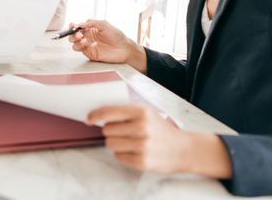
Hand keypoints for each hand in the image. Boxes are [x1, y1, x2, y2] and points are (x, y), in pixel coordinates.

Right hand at [68, 20, 146, 72]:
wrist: (124, 48)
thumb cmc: (116, 35)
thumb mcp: (104, 24)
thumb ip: (92, 23)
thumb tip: (80, 24)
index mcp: (89, 29)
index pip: (76, 28)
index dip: (72, 27)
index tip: (73, 26)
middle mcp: (87, 37)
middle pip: (73, 37)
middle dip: (73, 35)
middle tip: (79, 34)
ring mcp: (88, 46)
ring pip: (75, 45)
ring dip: (77, 42)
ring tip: (84, 40)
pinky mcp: (91, 54)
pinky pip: (83, 51)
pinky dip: (87, 47)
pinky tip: (94, 45)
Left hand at [87, 103, 232, 177]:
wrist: (183, 149)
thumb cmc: (161, 130)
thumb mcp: (147, 113)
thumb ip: (126, 111)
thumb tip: (100, 114)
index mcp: (141, 111)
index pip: (108, 111)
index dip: (94, 115)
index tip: (88, 119)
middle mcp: (141, 127)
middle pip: (107, 130)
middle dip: (111, 131)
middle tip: (124, 133)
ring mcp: (141, 145)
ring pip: (110, 144)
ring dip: (116, 144)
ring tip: (130, 142)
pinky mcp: (141, 161)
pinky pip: (118, 157)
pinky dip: (123, 155)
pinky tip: (135, 152)